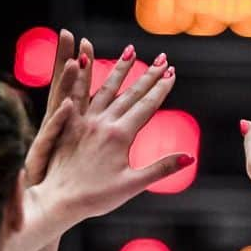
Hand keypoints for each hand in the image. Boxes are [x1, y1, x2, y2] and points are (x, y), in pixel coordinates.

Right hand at [22, 29, 79, 187]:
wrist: (37, 210)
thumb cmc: (54, 187)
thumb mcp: (68, 159)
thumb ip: (76, 139)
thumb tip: (77, 120)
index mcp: (66, 126)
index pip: (75, 90)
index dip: (80, 67)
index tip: (84, 40)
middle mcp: (56, 128)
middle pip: (64, 89)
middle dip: (67, 60)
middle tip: (69, 31)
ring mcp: (49, 141)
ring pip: (57, 107)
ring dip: (65, 84)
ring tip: (73, 61)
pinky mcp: (42, 156)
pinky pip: (52, 135)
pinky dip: (59, 120)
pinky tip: (67, 105)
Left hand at [33, 42, 193, 224]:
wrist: (60, 200)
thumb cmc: (97, 198)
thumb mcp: (133, 185)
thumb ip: (161, 169)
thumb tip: (190, 158)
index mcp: (120, 136)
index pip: (146, 106)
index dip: (161, 89)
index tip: (172, 72)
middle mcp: (103, 123)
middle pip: (130, 93)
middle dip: (148, 75)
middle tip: (162, 58)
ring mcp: (84, 120)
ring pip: (105, 88)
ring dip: (120, 68)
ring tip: (130, 50)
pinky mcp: (67, 123)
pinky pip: (76, 94)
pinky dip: (82, 76)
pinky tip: (83, 59)